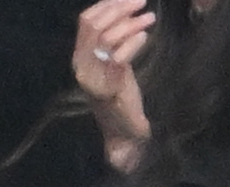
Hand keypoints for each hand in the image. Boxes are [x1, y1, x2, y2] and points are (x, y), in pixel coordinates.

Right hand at [73, 0, 152, 169]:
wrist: (124, 131)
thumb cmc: (120, 94)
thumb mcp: (111, 60)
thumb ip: (110, 38)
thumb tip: (122, 6)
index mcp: (79, 59)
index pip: (86, 21)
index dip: (108, 4)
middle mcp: (82, 68)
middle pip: (95, 25)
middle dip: (121, 8)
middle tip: (142, 3)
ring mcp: (94, 79)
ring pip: (107, 38)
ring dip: (131, 23)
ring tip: (150, 18)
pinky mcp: (109, 88)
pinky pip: (119, 56)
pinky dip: (134, 42)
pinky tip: (146, 37)